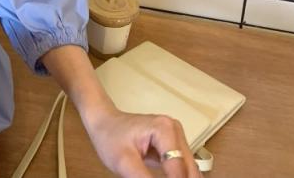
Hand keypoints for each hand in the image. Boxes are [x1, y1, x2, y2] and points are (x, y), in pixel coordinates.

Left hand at [85, 106, 201, 177]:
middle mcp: (175, 130)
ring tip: (154, 177)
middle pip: (189, 170)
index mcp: (165, 130)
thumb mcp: (124, 163)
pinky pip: (182, 167)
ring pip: (189, 170)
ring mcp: (176, 136)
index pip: (178, 171)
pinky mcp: (173, 144)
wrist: (103, 122)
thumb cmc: (110, 137)